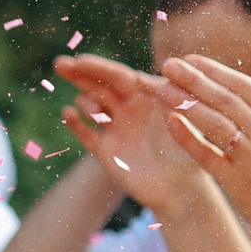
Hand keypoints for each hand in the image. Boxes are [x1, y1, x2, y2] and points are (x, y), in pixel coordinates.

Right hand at [55, 53, 211, 216]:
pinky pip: (86, 134)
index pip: (119, 75)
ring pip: (92, 106)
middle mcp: (131, 109)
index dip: (99, 68)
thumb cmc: (192, 151)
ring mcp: (117, 129)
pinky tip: (68, 113)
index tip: (80, 61)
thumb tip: (168, 67)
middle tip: (58, 64)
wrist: (183, 190)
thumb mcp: (187, 117)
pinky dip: (75, 124)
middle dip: (79, 74)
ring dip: (86, 102)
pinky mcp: (107, 151)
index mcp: (149, 96)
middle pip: (100, 85)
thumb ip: (174, 93)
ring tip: (94, 112)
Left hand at [156, 49, 250, 248]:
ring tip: (162, 87)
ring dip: (184, 103)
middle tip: (169, 65)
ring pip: (212, 123)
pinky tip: (169, 120)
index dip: (215, 71)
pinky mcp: (235, 180)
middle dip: (194, 79)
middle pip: (224, 99)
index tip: (191, 60)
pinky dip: (187, 137)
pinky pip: (205, 154)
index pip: (245, 86)